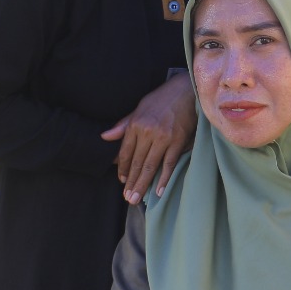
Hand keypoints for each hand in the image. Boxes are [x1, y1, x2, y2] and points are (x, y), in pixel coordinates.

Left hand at [102, 75, 196, 204]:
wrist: (185, 90)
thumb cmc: (162, 99)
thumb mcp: (139, 108)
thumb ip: (123, 125)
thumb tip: (105, 136)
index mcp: (136, 124)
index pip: (125, 152)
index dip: (122, 168)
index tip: (121, 181)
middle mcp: (147, 132)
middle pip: (136, 162)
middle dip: (131, 182)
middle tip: (127, 198)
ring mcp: (163, 138)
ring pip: (150, 166)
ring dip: (143, 184)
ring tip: (136, 199)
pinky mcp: (178, 141)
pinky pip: (169, 163)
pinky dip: (164, 178)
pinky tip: (158, 191)